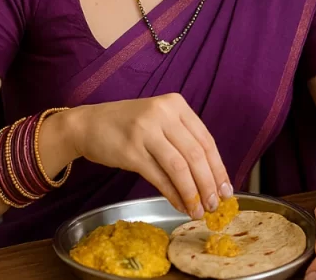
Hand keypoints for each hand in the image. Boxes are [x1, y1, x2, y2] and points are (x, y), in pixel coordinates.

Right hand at [70, 93, 231, 218]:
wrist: (88, 125)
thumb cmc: (127, 126)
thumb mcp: (158, 122)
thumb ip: (182, 141)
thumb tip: (210, 179)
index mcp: (175, 105)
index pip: (206, 140)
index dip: (219, 168)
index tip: (227, 189)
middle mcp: (163, 114)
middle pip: (195, 154)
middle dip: (209, 184)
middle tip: (216, 205)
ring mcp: (146, 131)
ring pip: (180, 167)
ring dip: (193, 193)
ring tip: (199, 210)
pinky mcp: (131, 151)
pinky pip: (159, 177)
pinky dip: (174, 194)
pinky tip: (181, 205)